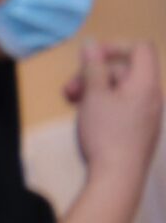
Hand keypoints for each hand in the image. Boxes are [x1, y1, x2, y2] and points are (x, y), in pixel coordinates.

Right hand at [71, 41, 161, 183]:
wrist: (119, 178)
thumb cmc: (106, 133)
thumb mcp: (93, 97)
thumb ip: (92, 69)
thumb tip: (91, 44)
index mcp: (145, 84)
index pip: (140, 49)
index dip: (116, 46)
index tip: (90, 58)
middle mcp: (152, 97)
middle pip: (125, 71)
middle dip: (95, 75)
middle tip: (70, 90)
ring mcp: (148, 115)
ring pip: (121, 91)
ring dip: (95, 91)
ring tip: (72, 104)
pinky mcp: (140, 131)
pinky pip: (124, 108)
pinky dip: (105, 106)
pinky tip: (87, 119)